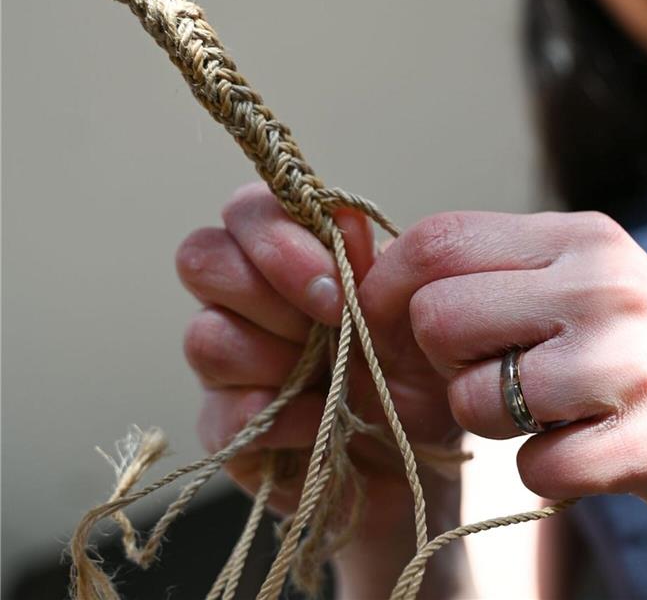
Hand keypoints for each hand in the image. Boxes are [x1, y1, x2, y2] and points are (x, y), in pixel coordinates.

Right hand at [176, 182, 458, 521]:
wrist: (425, 453)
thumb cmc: (418, 369)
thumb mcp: (414, 312)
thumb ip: (375, 262)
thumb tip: (342, 219)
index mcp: (287, 258)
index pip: (245, 213)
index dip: (279, 239)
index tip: (339, 287)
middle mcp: (244, 303)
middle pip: (202, 260)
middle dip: (271, 293)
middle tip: (332, 324)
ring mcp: (227, 367)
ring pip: (205, 337)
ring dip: (278, 358)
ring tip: (336, 380)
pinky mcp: (226, 430)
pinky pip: (220, 414)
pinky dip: (280, 418)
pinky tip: (324, 422)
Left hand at [359, 209, 646, 523]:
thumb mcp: (586, 286)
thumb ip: (498, 279)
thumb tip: (377, 287)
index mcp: (582, 239)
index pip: (439, 239)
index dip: (386, 288)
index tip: (386, 328)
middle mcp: (606, 286)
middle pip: (438, 318)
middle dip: (445, 365)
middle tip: (494, 379)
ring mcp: (632, 363)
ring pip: (474, 401)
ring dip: (494, 425)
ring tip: (554, 416)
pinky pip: (532, 468)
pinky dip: (546, 471)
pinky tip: (591, 452)